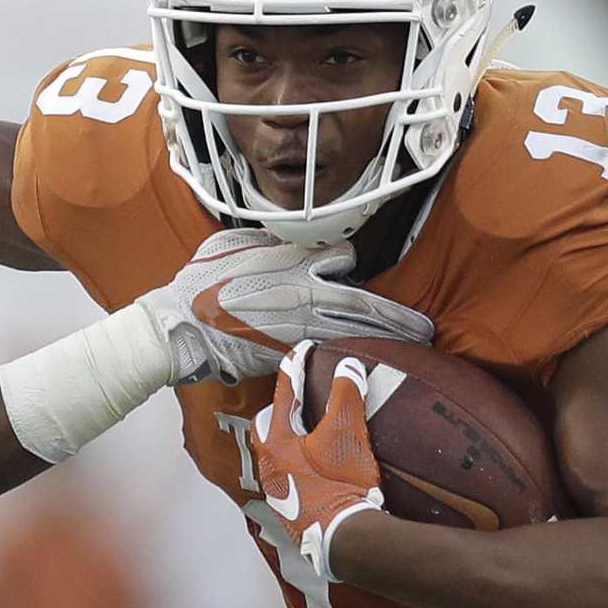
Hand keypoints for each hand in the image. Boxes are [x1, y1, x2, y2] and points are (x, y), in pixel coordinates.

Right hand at [136, 229, 432, 385]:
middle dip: (397, 317)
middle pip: (365, 302)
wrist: (180, 325)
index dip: (348, 265)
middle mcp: (303, 292)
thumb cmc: (199, 283)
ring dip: (389, 338)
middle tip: (426, 328)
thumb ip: (268, 245)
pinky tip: (371, 362)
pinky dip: (354, 355)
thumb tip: (288, 245)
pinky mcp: (289, 351)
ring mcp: (300, 324)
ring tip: (416, 345)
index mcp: (291, 261)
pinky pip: (331, 350)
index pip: (342, 257)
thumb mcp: (233, 246)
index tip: (355, 275)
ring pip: (356, 330)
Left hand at [253, 341, 385, 579]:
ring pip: (272, 453)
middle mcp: (269, 465)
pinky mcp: (290, 510)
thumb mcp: (347, 434)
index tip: (303, 351)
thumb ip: (346, 396)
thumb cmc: (341, 484)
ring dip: (285, 438)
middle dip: (279, 409)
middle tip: (296, 397)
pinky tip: (310, 468)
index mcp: (277, 442)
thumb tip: (349, 365)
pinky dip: (294, 464)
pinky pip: (285, 477)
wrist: (344, 537)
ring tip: (303, 431)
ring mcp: (277, 490)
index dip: (296, 368)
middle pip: (265, 427)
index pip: (285, 394)